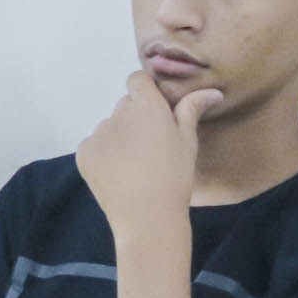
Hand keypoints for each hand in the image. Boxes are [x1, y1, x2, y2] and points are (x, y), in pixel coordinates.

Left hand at [75, 70, 220, 232]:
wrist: (148, 218)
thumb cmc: (175, 178)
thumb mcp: (188, 142)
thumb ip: (192, 110)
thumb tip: (213, 91)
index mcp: (147, 106)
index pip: (137, 79)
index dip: (145, 91)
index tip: (154, 112)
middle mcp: (119, 113)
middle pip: (124, 105)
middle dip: (135, 118)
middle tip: (149, 148)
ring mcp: (99, 133)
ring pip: (109, 126)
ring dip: (119, 137)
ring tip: (134, 166)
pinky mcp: (84, 152)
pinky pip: (94, 145)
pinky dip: (103, 155)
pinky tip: (118, 174)